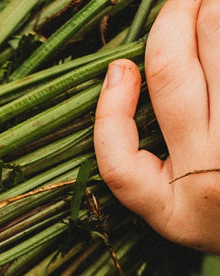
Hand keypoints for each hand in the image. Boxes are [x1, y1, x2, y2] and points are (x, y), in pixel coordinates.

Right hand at [93, 0, 219, 252]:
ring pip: (219, 45)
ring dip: (211, 11)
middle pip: (172, 76)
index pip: (119, 160)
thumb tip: (123, 74)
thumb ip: (151, 166)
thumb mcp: (184, 210)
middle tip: (184, 1)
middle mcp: (212, 178)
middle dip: (174, 20)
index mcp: (175, 210)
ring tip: (209, 3)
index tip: (119, 69)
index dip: (111, 109)